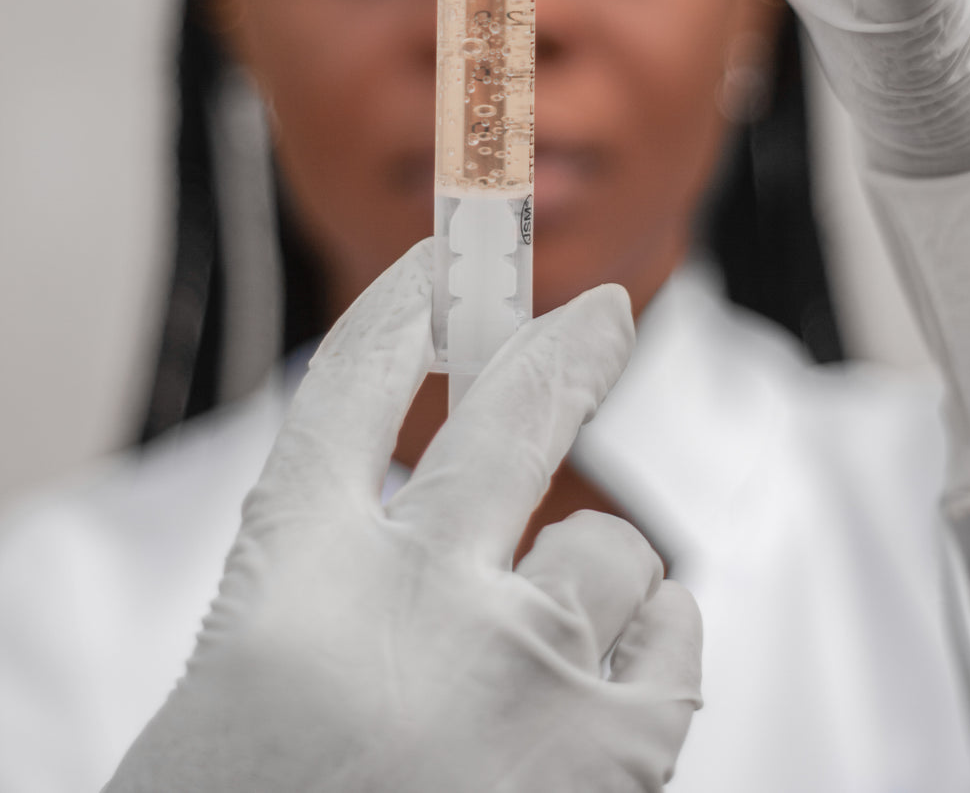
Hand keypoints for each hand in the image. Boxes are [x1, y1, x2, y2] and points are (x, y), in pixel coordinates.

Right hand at [105, 241, 701, 792]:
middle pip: (514, 408)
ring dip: (599, 573)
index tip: (443, 265)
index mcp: (293, 570)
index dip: (405, 307)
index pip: (355, 383)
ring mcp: (518, 669)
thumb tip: (453, 503)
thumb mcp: (256, 673)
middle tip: (600, 311)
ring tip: (555, 634)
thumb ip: (339, 576)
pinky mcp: (609, 756)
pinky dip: (659, 636)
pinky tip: (621, 666)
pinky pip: (674, 633)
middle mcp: (412, 596)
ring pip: (612, 544)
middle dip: (566, 343)